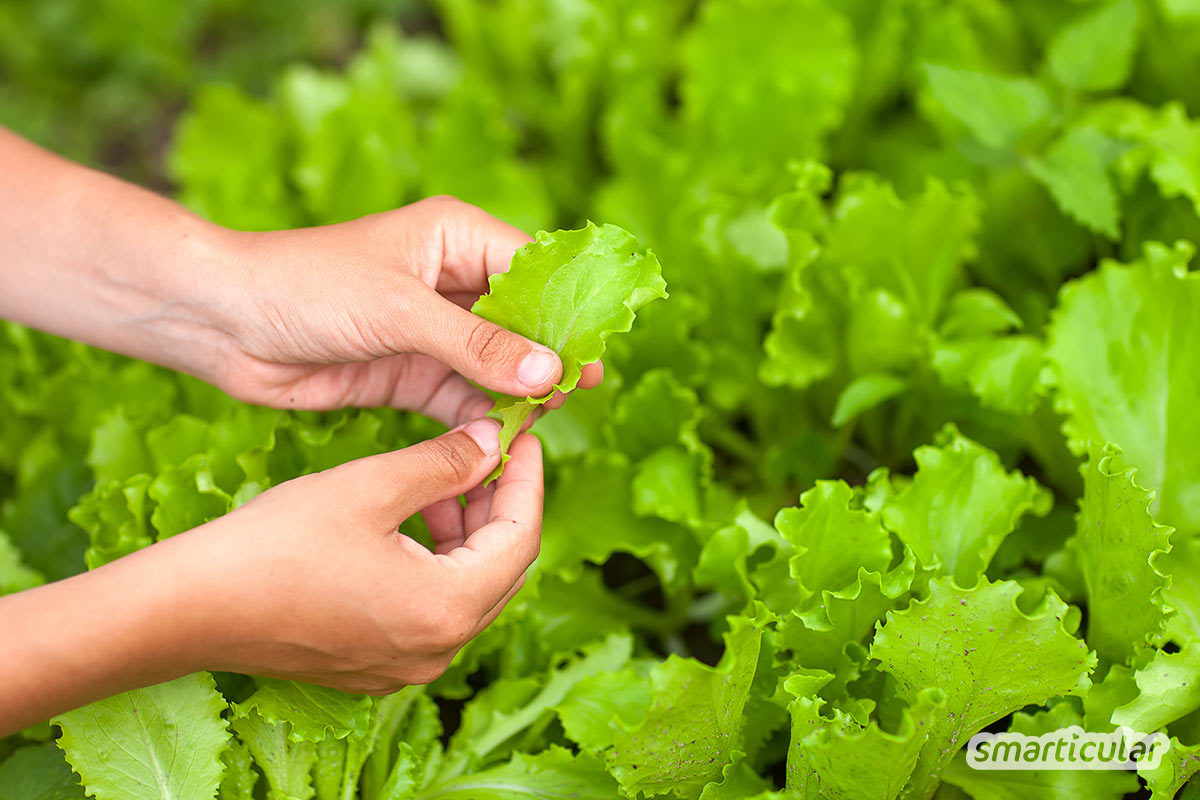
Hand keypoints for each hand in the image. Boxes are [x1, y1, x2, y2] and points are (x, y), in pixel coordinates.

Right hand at [0, 420, 541, 730]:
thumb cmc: (276, 544)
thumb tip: (494, 441)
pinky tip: (412, 521)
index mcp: (448, 609)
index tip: (523, 436)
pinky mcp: (376, 665)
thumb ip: (445, 463)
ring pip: (466, 589)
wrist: (189, 607)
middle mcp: (438, 650)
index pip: (521, 538)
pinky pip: (431, 610)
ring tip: (446, 478)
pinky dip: (435, 563)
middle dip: (499, 505)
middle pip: (501, 569)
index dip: (526, 480)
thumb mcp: (372, 486)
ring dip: (465, 532)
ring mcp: (407, 666)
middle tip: (489, 451)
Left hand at [213, 195, 601, 425]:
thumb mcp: (400, 311)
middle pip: (521, 323)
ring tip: (540, 422)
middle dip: (546, 358)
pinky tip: (500, 440)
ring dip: (516, 394)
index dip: (567, 311)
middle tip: (573, 395)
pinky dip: (481, 419)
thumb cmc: (307, 287)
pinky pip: (462, 398)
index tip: (596, 353)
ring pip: (496, 366)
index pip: (532, 270)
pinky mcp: (410, 373)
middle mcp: (451, 281)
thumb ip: (478, 345)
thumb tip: (552, 372)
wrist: (223, 323)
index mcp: (456, 237)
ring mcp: (432, 331)